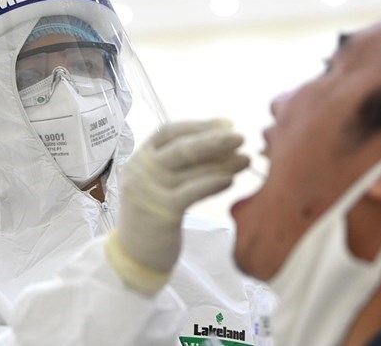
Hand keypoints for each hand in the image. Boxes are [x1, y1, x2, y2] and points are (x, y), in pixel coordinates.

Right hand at [105, 119, 248, 293]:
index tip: (227, 124)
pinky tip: (230, 180)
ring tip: (246, 159)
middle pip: (181, 147)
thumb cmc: (154, 216)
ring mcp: (148, 191)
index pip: (169, 131)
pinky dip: (212, 183)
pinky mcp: (160, 212)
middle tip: (241, 137)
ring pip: (190, 169)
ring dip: (222, 163)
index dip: (199, 125)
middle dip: (214, 140)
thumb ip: (179, 165)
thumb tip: (221, 142)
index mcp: (140, 158)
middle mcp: (141, 170)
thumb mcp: (159, 184)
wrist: (134, 257)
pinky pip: (191, 192)